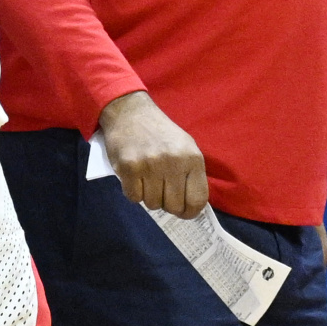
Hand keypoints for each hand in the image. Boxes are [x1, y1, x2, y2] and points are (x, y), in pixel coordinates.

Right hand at [100, 90, 210, 215]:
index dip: (190, 213)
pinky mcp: (128, 167)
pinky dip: (133, 193)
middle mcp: (173, 162)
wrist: (129, 112)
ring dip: (149, 198)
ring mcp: (150, 165)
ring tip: (147, 182)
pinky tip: (134, 179)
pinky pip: (134, 197)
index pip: (197, 200)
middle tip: (161, 194)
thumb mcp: (185, 147)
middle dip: (168, 205)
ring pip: (153, 204)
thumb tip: (190, 205)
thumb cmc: (160, 132)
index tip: (184, 212)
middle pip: (174, 206)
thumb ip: (190, 174)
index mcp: (192, 158)